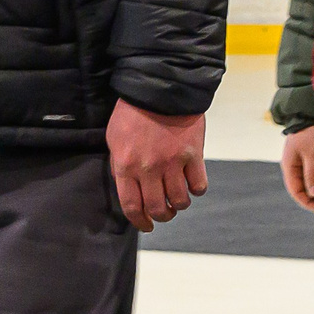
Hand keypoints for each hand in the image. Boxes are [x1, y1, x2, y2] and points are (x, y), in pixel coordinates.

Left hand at [107, 102, 207, 231]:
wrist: (161, 88)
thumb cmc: (134, 112)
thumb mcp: (114, 139)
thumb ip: (119, 165)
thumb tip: (127, 186)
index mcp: (127, 166)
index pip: (132, 206)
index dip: (140, 221)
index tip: (146, 225)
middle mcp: (149, 168)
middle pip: (158, 208)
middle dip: (161, 216)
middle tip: (164, 212)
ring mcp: (173, 162)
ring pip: (180, 201)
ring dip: (179, 205)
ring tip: (178, 198)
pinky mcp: (194, 154)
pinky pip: (199, 185)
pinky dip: (196, 189)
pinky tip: (192, 183)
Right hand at [281, 125, 313, 223]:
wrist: (312, 111)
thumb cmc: (311, 130)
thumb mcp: (312, 152)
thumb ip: (312, 173)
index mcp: (289, 166)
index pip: (296, 191)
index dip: (308, 202)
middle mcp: (293, 168)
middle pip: (303, 192)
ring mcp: (301, 166)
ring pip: (310, 188)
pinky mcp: (310, 162)